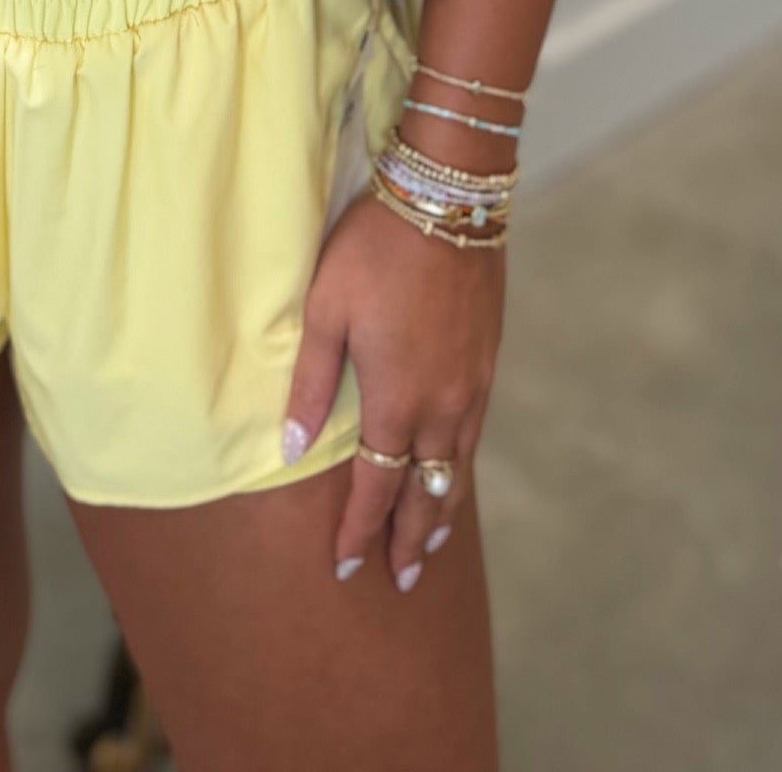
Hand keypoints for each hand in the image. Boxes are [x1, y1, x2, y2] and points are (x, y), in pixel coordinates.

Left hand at [284, 190, 505, 591]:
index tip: (346, 567)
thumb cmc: (375, 250)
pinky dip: (461, 468)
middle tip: (398, 580)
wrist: (448, 200)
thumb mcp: (326, 310)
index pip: (376, 487)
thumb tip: (292, 451)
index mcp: (396, 400)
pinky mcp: (488, 361)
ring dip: (440, 511)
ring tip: (428, 545)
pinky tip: (454, 471)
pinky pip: (475, 435)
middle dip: (409, 540)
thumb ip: (311, 385)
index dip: (360, 530)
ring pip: (456, 469)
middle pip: (425, 493)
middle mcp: (441, 406)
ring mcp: (471, 386)